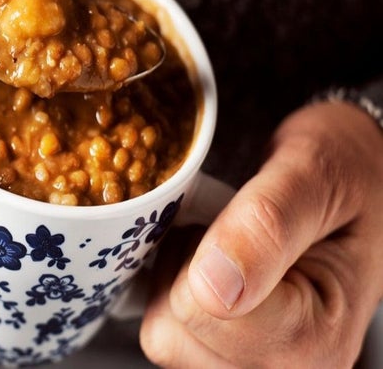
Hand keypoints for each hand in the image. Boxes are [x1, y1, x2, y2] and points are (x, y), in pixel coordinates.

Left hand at [140, 101, 382, 367]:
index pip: (200, 310)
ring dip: (177, 280)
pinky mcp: (229, 354)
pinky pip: (166, 331)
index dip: (200, 251)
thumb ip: (267, 223)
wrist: (358, 179)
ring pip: (163, 334)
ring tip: (228, 248)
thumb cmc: (345, 171)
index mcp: (317, 340)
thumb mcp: (314, 173)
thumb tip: (213, 285)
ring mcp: (255, 364)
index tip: (242, 219)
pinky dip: (174, 291)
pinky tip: (212, 268)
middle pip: (171, 330)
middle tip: (236, 231)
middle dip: (185, 268)